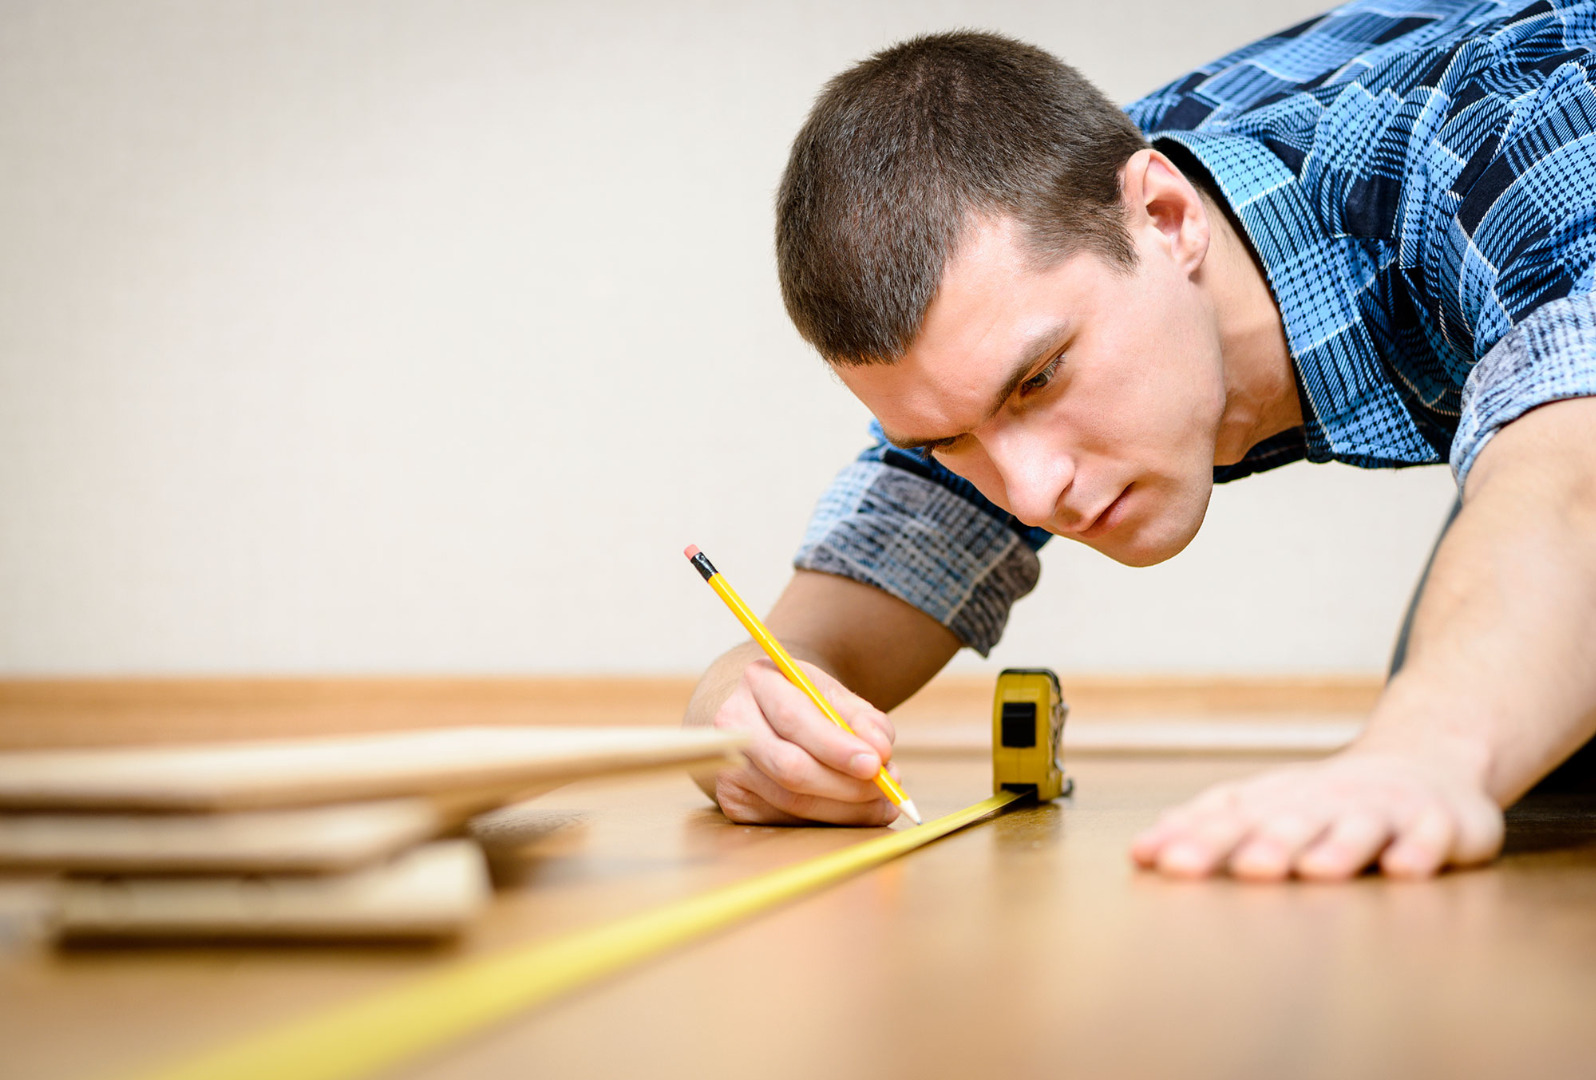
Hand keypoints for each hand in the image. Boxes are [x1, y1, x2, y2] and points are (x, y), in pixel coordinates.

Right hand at [688, 653, 898, 825]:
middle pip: (789, 767)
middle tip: (887, 791)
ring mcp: (728, 767)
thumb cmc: (803, 700)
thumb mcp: (834, 694)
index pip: (794, 719)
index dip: (836, 747)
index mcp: (758, 681)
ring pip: (790, 802)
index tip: (876, 764)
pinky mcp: (734, 801)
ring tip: (880, 801)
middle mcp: (733, 724)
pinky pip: (787, 819)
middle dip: (846, 786)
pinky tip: (851, 810)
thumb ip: (863, 719)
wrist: (760, 711)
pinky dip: (827, 819)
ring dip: (845, 809)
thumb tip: (880, 752)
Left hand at [1129, 749, 1503, 880]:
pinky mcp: (1439, 822)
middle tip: (1238, 870)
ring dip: (1335, 847)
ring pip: (1357, 828)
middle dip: (1262, 845)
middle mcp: (1326, 801)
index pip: (1230, 817)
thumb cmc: (1328, 799)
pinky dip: (1418, 851)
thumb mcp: (1270, 807)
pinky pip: (1430, 837)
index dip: (1195, 838)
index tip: (1158, 861)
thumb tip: (1140, 850)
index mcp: (1280, 800)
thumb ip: (1210, 827)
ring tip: (1313, 869)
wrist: (1427, 760)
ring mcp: (1383, 809)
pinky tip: (1404, 869)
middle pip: (1290, 822)